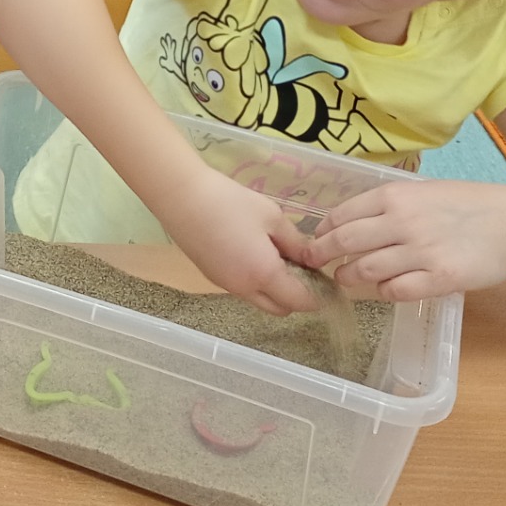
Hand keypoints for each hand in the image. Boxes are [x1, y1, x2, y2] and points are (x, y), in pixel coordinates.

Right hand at [157, 169, 319, 315]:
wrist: (179, 197)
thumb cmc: (229, 202)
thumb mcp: (271, 216)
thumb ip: (296, 242)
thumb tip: (312, 259)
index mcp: (265, 275)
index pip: (302, 302)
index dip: (319, 294)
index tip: (325, 276)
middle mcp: (245, 289)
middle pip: (281, 309)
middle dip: (297, 296)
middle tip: (301, 267)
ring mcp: (225, 285)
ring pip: (260, 300)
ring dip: (274, 290)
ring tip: (274, 256)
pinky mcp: (211, 276)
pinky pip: (242, 289)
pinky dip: (254, 281)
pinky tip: (250, 252)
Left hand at [303, 180, 505, 301]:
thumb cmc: (465, 205)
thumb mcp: (421, 191)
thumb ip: (386, 206)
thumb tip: (344, 222)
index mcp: (394, 196)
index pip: (341, 215)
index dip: (322, 232)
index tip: (315, 241)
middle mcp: (403, 222)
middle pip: (345, 243)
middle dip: (322, 255)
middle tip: (314, 264)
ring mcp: (421, 252)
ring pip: (365, 270)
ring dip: (349, 277)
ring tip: (346, 278)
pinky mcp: (440, 279)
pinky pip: (396, 291)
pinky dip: (383, 292)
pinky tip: (385, 288)